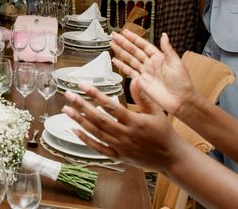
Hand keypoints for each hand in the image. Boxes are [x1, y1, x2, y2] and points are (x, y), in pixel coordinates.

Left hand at [62, 79, 181, 171]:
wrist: (171, 158)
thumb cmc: (164, 133)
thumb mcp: (157, 112)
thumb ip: (143, 97)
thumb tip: (135, 78)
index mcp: (135, 122)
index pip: (111, 107)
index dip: (96, 95)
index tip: (83, 85)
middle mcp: (126, 135)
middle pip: (99, 120)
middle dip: (82, 106)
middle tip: (68, 95)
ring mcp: (121, 147)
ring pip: (96, 133)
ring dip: (79, 121)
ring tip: (66, 109)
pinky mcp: (118, 157)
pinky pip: (98, 148)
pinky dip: (85, 139)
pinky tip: (74, 130)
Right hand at [110, 30, 194, 115]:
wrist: (181, 101)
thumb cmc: (182, 83)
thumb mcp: (176, 63)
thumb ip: (167, 49)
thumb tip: (164, 35)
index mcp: (159, 57)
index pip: (143, 45)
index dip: (134, 38)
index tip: (125, 32)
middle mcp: (151, 64)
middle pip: (134, 50)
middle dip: (123, 43)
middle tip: (114, 36)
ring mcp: (146, 73)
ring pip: (130, 59)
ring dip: (121, 52)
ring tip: (112, 45)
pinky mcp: (142, 82)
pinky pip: (130, 72)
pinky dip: (122, 66)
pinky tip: (116, 61)